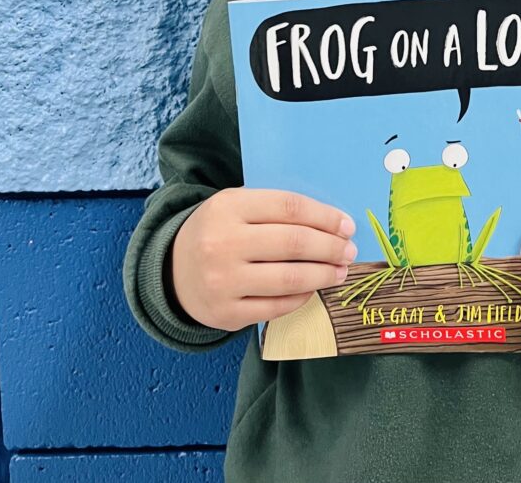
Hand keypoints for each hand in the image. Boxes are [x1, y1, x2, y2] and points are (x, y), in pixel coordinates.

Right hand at [170, 188, 357, 331]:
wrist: (171, 270)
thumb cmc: (219, 231)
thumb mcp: (237, 206)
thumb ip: (277, 210)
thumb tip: (333, 224)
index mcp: (228, 207)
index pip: (290, 208)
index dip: (325, 217)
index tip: (347, 225)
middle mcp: (223, 243)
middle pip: (294, 243)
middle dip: (330, 247)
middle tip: (349, 251)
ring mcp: (223, 281)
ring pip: (289, 278)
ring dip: (323, 275)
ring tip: (339, 271)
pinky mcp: (226, 314)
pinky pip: (276, 306)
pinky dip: (301, 297)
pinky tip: (312, 289)